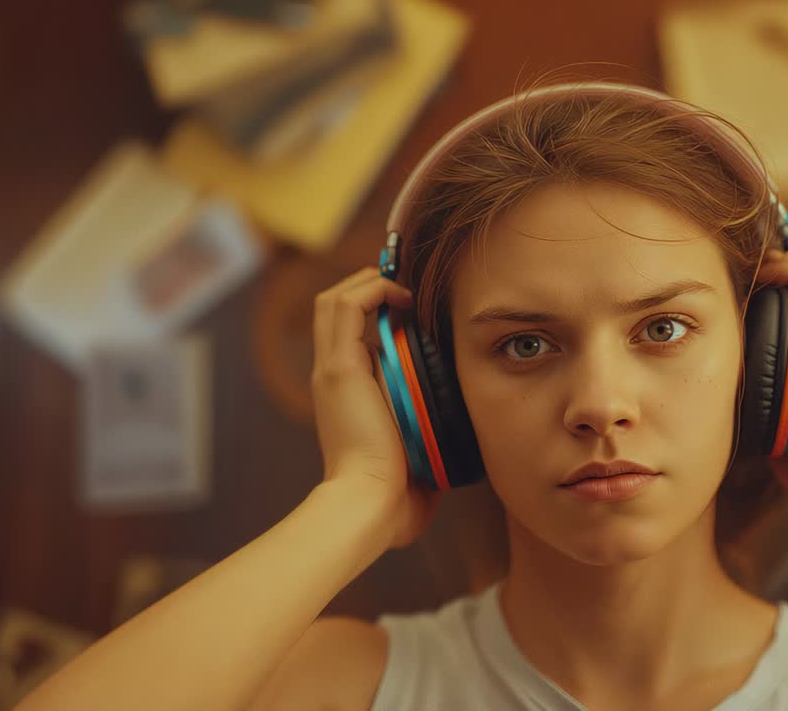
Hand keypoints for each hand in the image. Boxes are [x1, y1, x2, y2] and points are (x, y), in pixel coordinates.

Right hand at [310, 267, 438, 547]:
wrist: (370, 506)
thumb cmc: (395, 497)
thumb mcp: (416, 455)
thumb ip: (429, 442)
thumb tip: (455, 448)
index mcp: (348, 395)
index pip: (350, 336)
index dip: (378, 312)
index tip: (417, 308)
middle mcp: (333, 377)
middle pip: (334, 310)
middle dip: (369, 287)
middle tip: (408, 285)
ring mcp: (332, 371)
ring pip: (332, 301)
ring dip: (368, 283)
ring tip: (403, 284)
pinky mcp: (338, 368)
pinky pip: (343, 307)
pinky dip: (371, 291)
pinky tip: (402, 295)